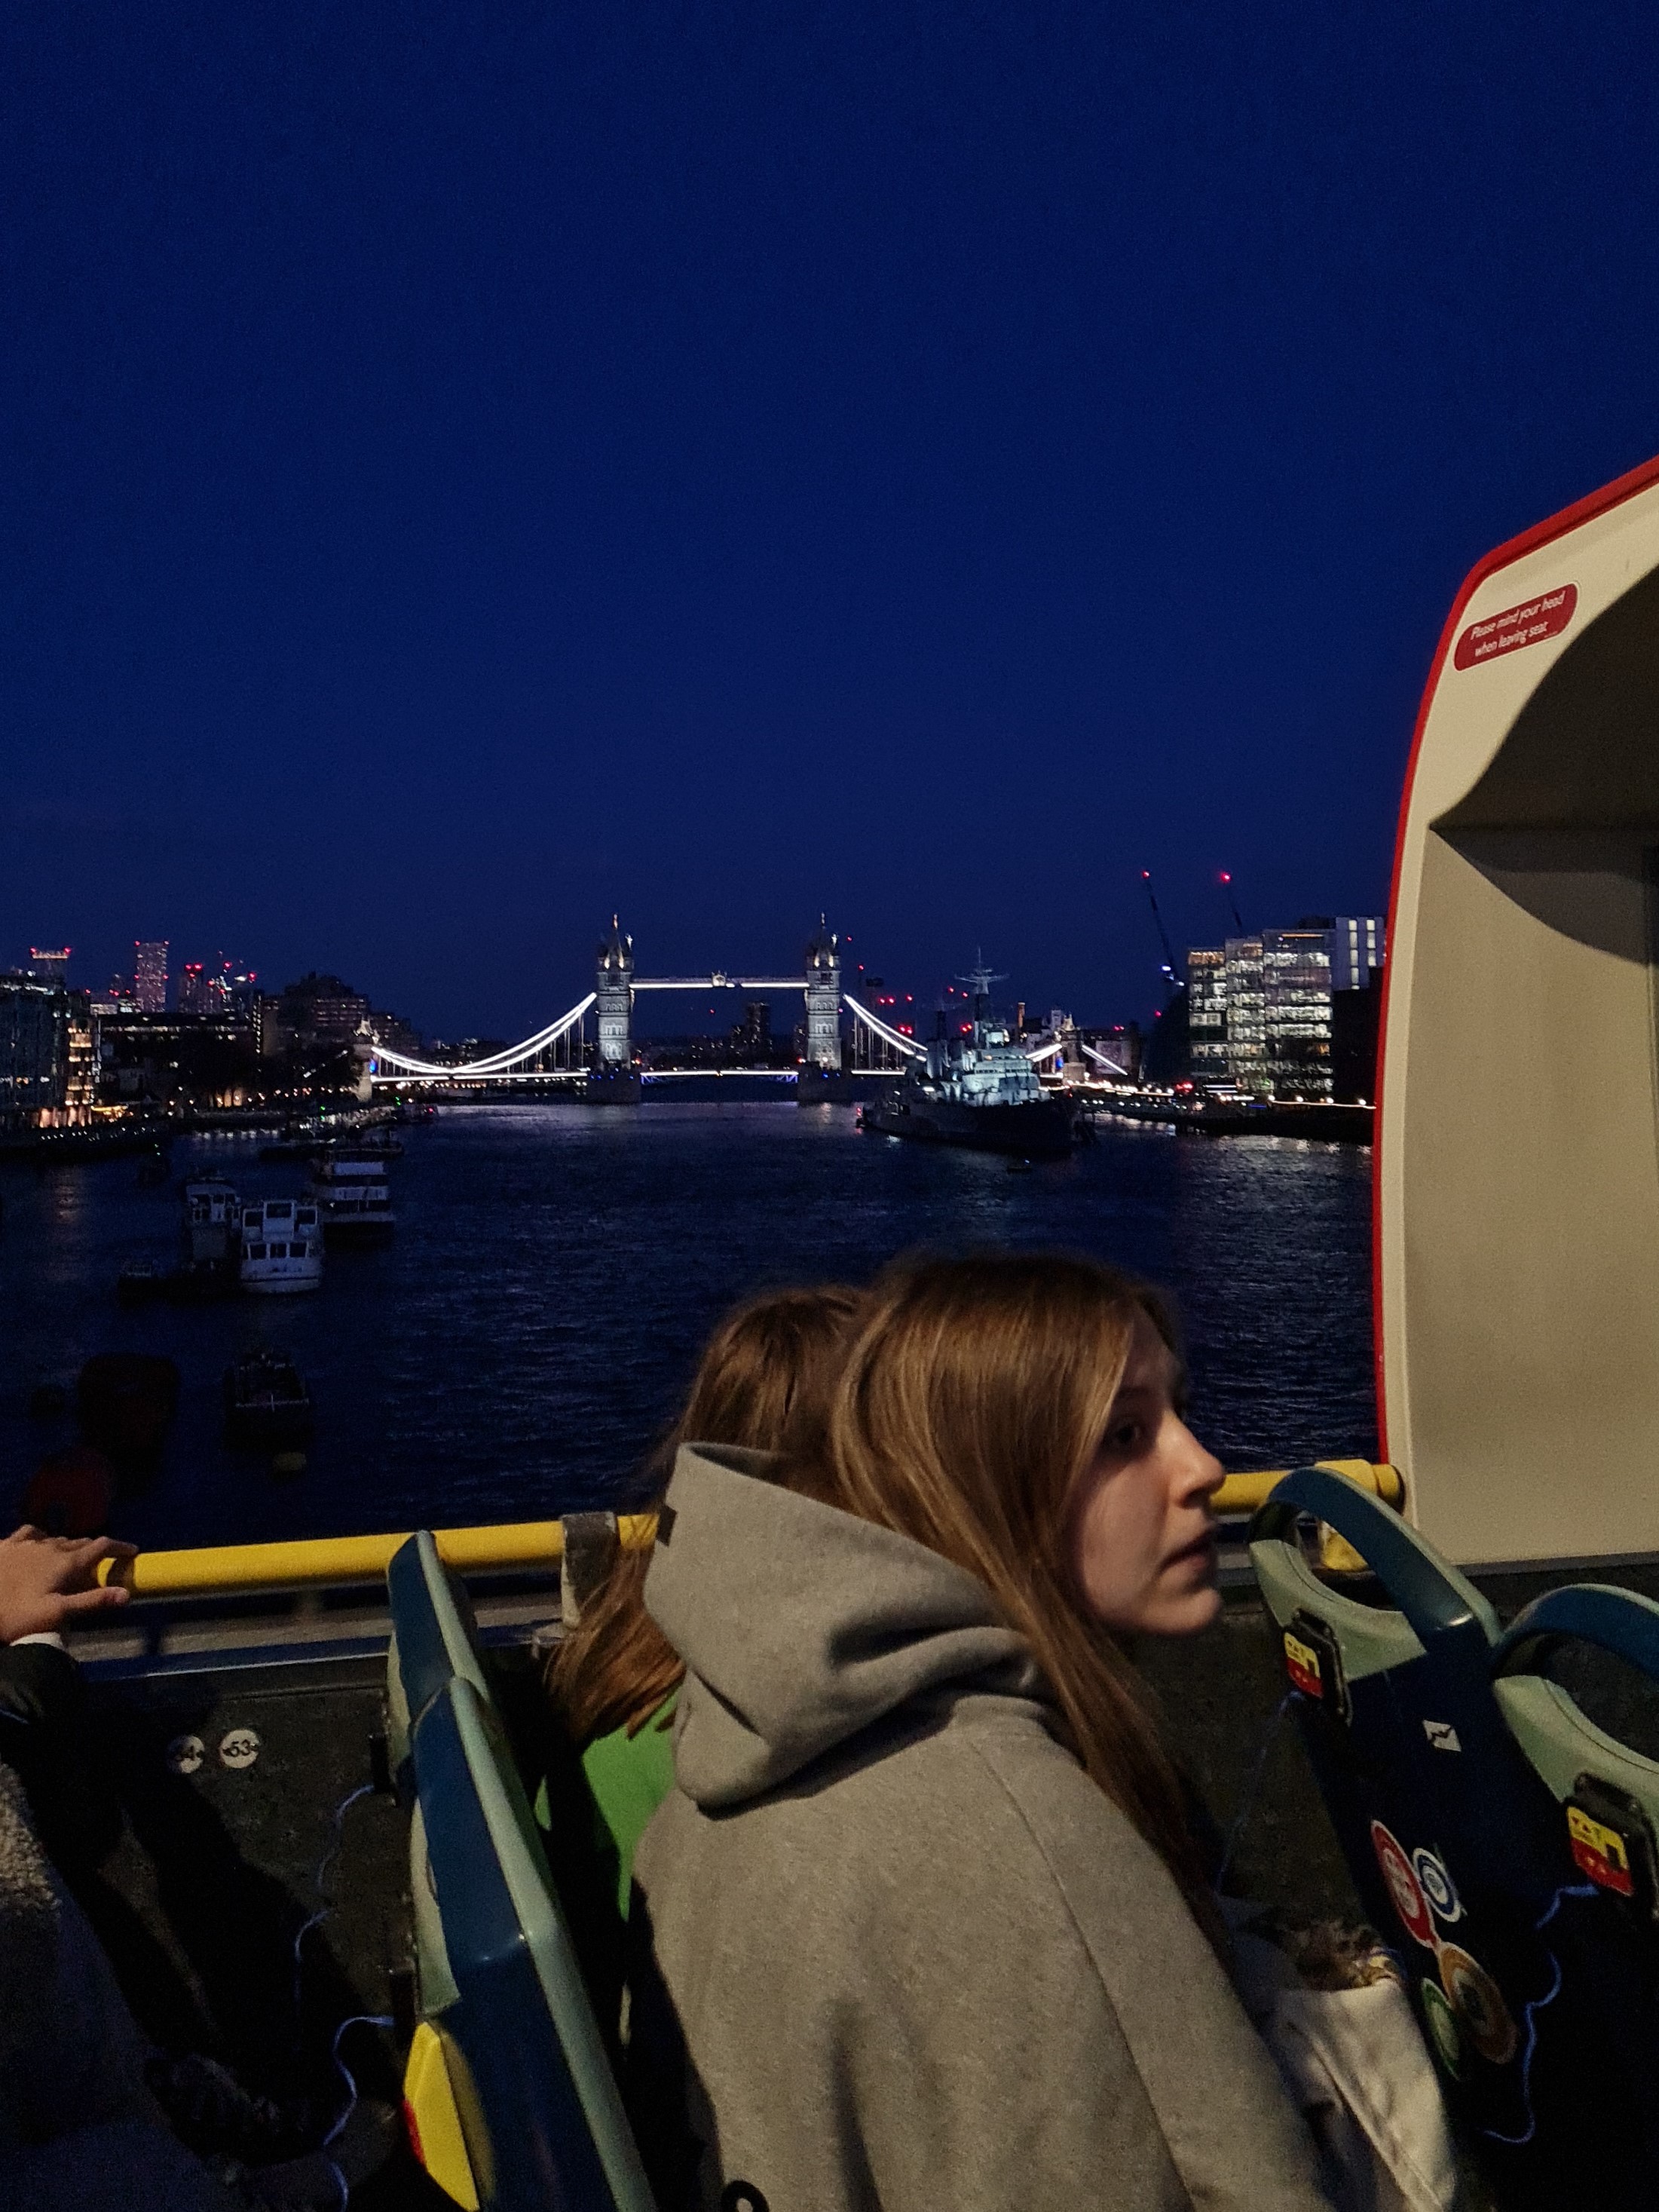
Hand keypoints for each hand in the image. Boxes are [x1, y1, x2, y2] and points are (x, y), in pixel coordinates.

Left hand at [0, 1525, 135, 1641]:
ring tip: (71, 1555)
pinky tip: (37, 1541)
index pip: (101, 1546)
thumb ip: (92, 1601)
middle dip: (95, 1549)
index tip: (132, 1551)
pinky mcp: (6, 1545)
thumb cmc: (17, 1614)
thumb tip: (126, 1594)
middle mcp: (50, 1546)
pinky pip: (29, 1532)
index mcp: (66, 1563)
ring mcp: (26, 1543)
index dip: (119, 1547)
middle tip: (101, 1561)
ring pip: (56, 1537)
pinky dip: (40, 1536)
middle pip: (80, 1541)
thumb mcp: (57, 1613)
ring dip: (69, 1545)